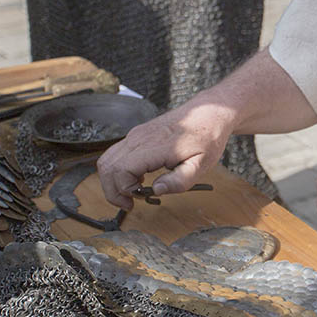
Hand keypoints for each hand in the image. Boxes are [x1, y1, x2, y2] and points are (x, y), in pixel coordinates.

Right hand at [96, 101, 233, 210]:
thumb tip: (156, 190)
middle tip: (129, 203)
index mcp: (155, 146)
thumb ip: (180, 180)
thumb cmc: (207, 138)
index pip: (121, 170)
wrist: (209, 113)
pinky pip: (116, 154)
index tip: (138, 199)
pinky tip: (136, 179)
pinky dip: (118, 171)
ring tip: (131, 193)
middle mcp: (139, 137)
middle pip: (107, 166)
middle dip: (113, 191)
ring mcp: (136, 134)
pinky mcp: (137, 134)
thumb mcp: (202, 164)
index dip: (123, 190)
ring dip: (112, 181)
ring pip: (106, 160)